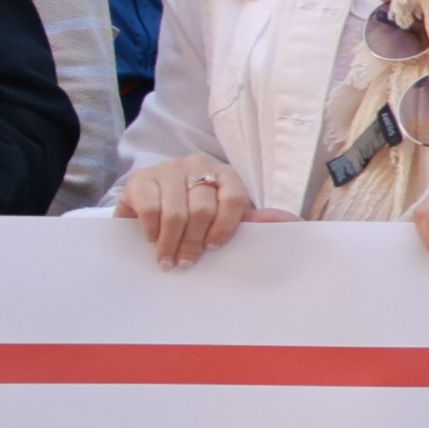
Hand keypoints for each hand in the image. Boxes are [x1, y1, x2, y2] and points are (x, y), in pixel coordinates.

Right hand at [115, 154, 260, 268]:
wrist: (150, 195)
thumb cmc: (193, 210)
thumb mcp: (222, 213)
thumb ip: (249, 219)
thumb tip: (287, 221)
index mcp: (225, 174)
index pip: (233, 199)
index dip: (225, 228)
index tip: (214, 248)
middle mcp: (198, 165)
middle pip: (203, 209)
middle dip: (194, 242)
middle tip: (186, 262)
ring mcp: (168, 169)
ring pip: (175, 212)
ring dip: (171, 242)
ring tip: (168, 260)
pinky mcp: (141, 178)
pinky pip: (149, 207)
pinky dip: (152, 229)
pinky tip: (152, 239)